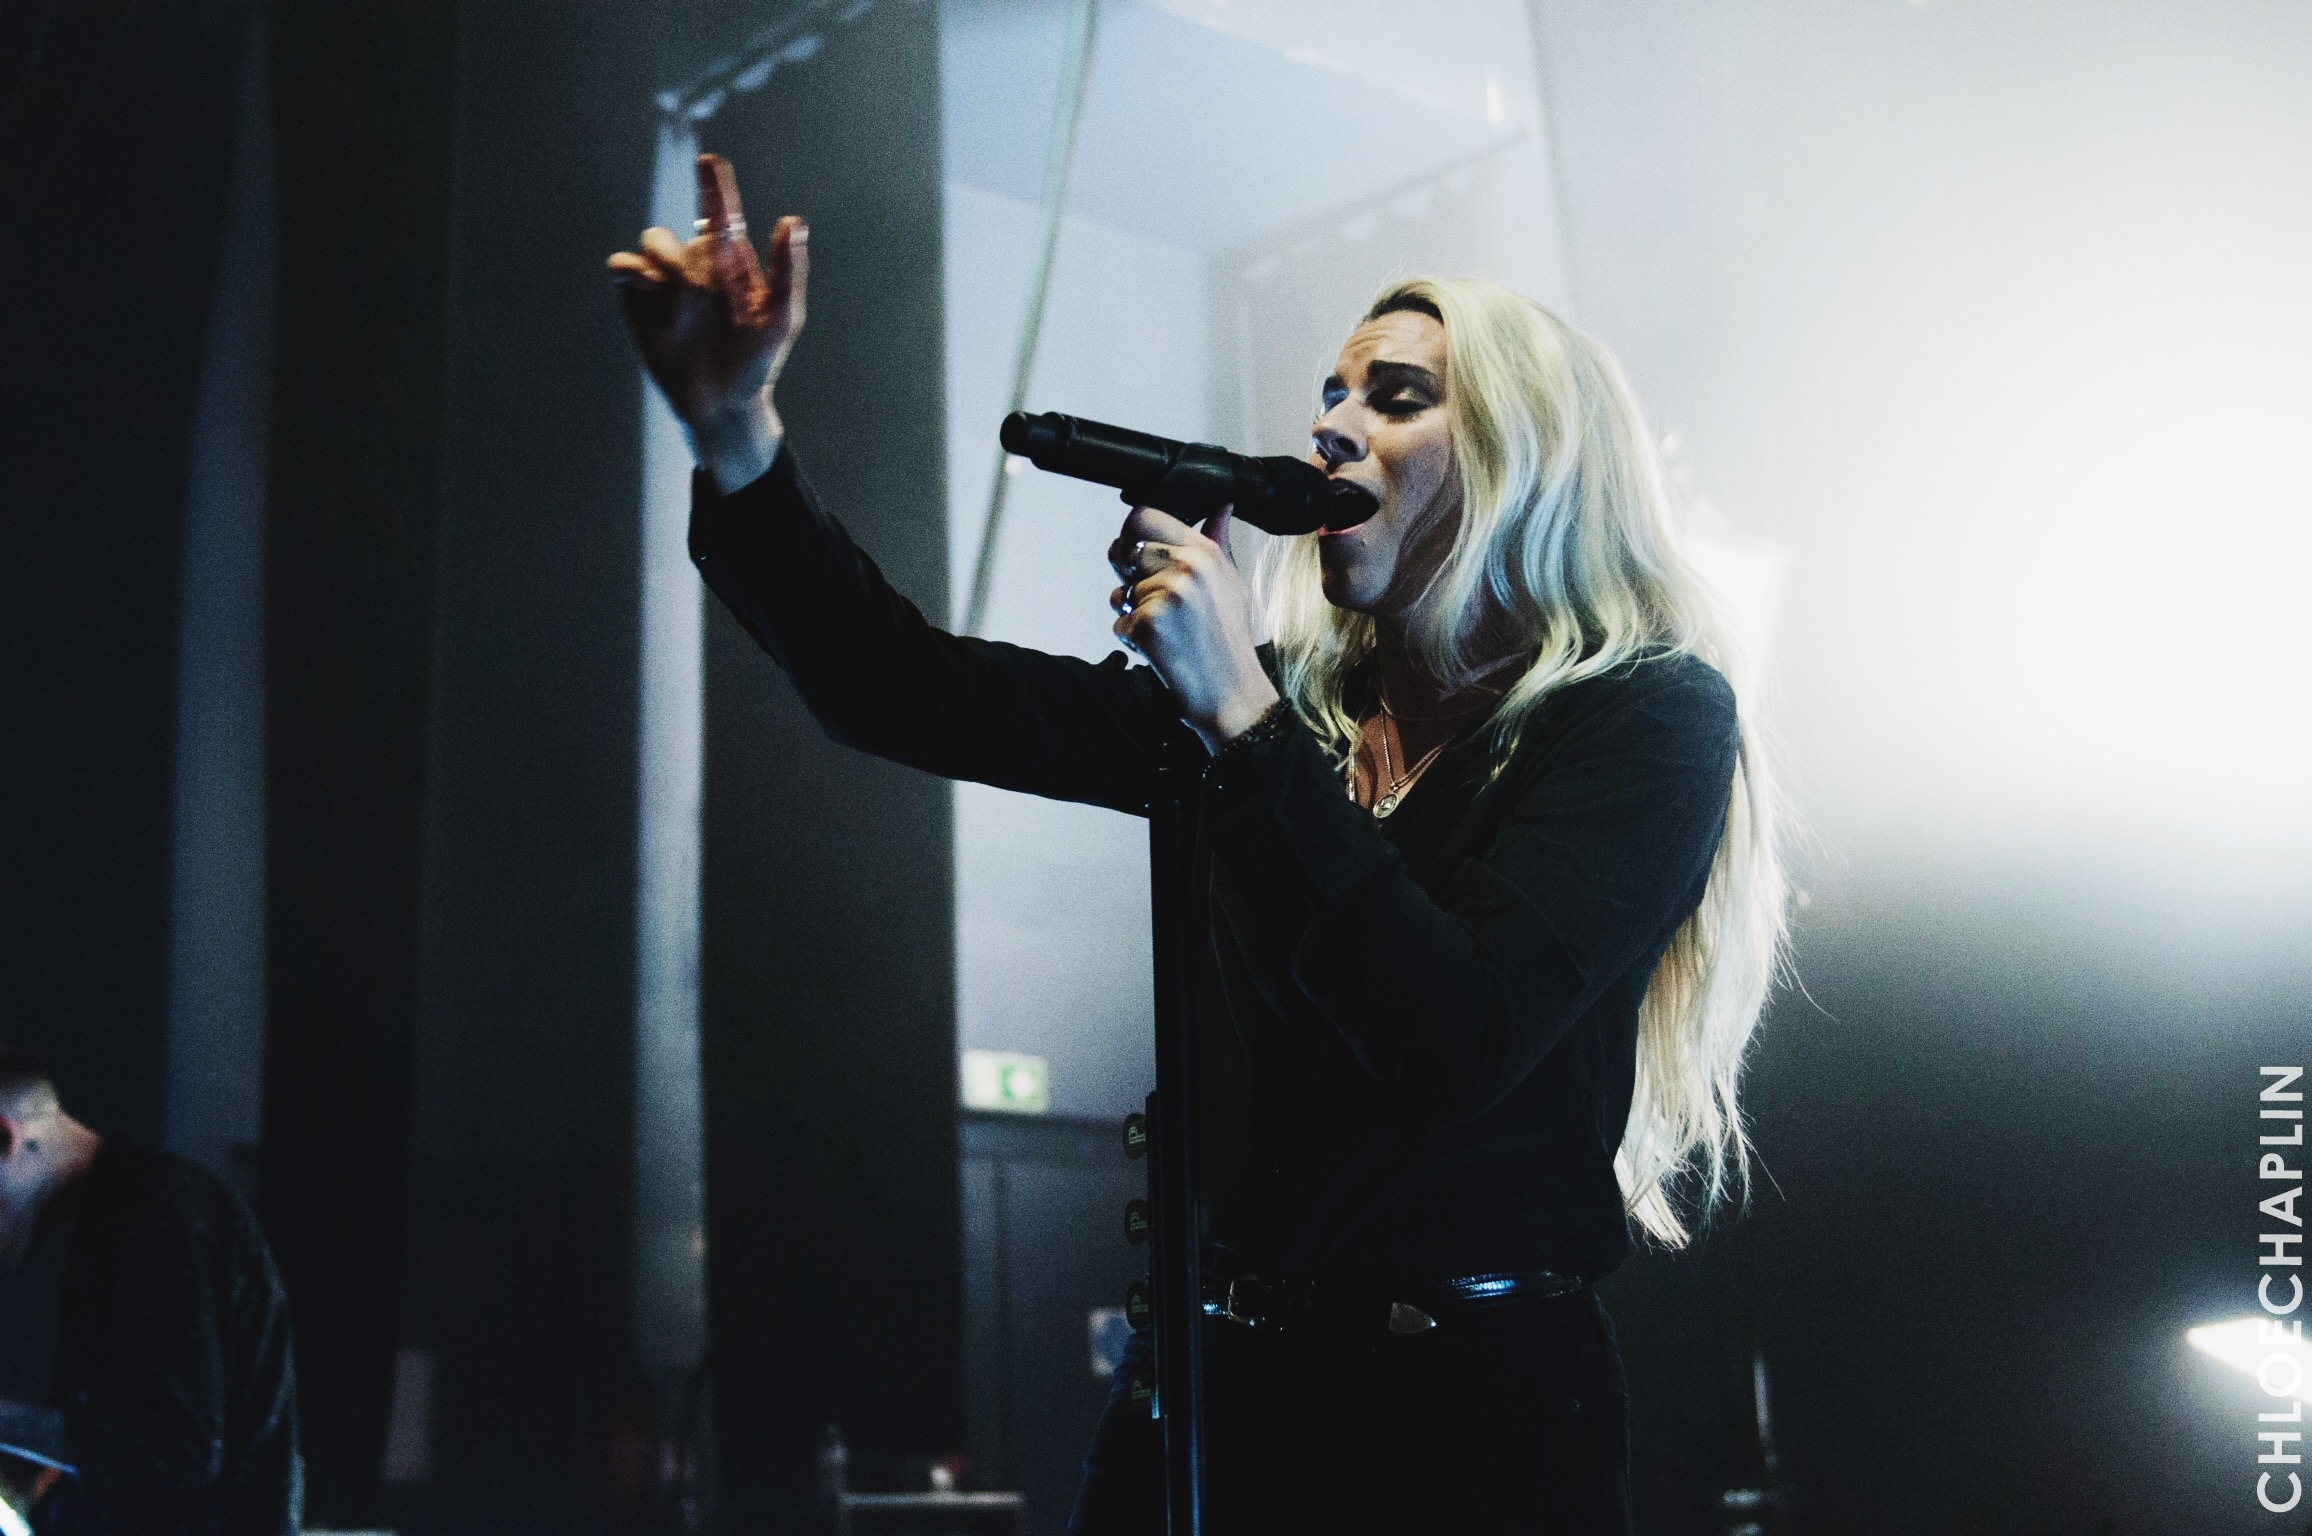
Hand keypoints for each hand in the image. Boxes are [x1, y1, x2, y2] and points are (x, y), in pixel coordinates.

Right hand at [607, 154, 806, 490]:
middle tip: (702, 297)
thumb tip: (792, 220)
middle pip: (677, 233)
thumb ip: (788, 270)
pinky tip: (649, 293)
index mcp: (729, 263)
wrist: (721, 407)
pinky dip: (631, 274)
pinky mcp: (637, 303)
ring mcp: (664, 284)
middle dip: (685, 258)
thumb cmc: (757, 365)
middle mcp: (694, 266)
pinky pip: (622, 270)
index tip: (709, 162)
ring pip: (651, 244)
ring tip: (684, 311)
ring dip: (665, 268)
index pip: (718, 213)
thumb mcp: (782, 319)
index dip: (713, 186)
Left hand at [1108, 506, 1279, 751]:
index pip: (1144, 514)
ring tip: (1166, 631)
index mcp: (1205, 551)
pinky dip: (1132, 640)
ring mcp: (1167, 595)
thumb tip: (1222, 506)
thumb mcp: (1233, 584)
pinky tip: (1161, 650)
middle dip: (1124, 574)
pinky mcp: (1148, 624)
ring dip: (1130, 613)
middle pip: (1122, 548)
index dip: (1133, 535)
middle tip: (1149, 599)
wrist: (1233, 695)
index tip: (1140, 556)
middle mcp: (1187, 567)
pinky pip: (1119, 623)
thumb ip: (1217, 542)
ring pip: (1119, 591)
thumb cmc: (1230, 642)